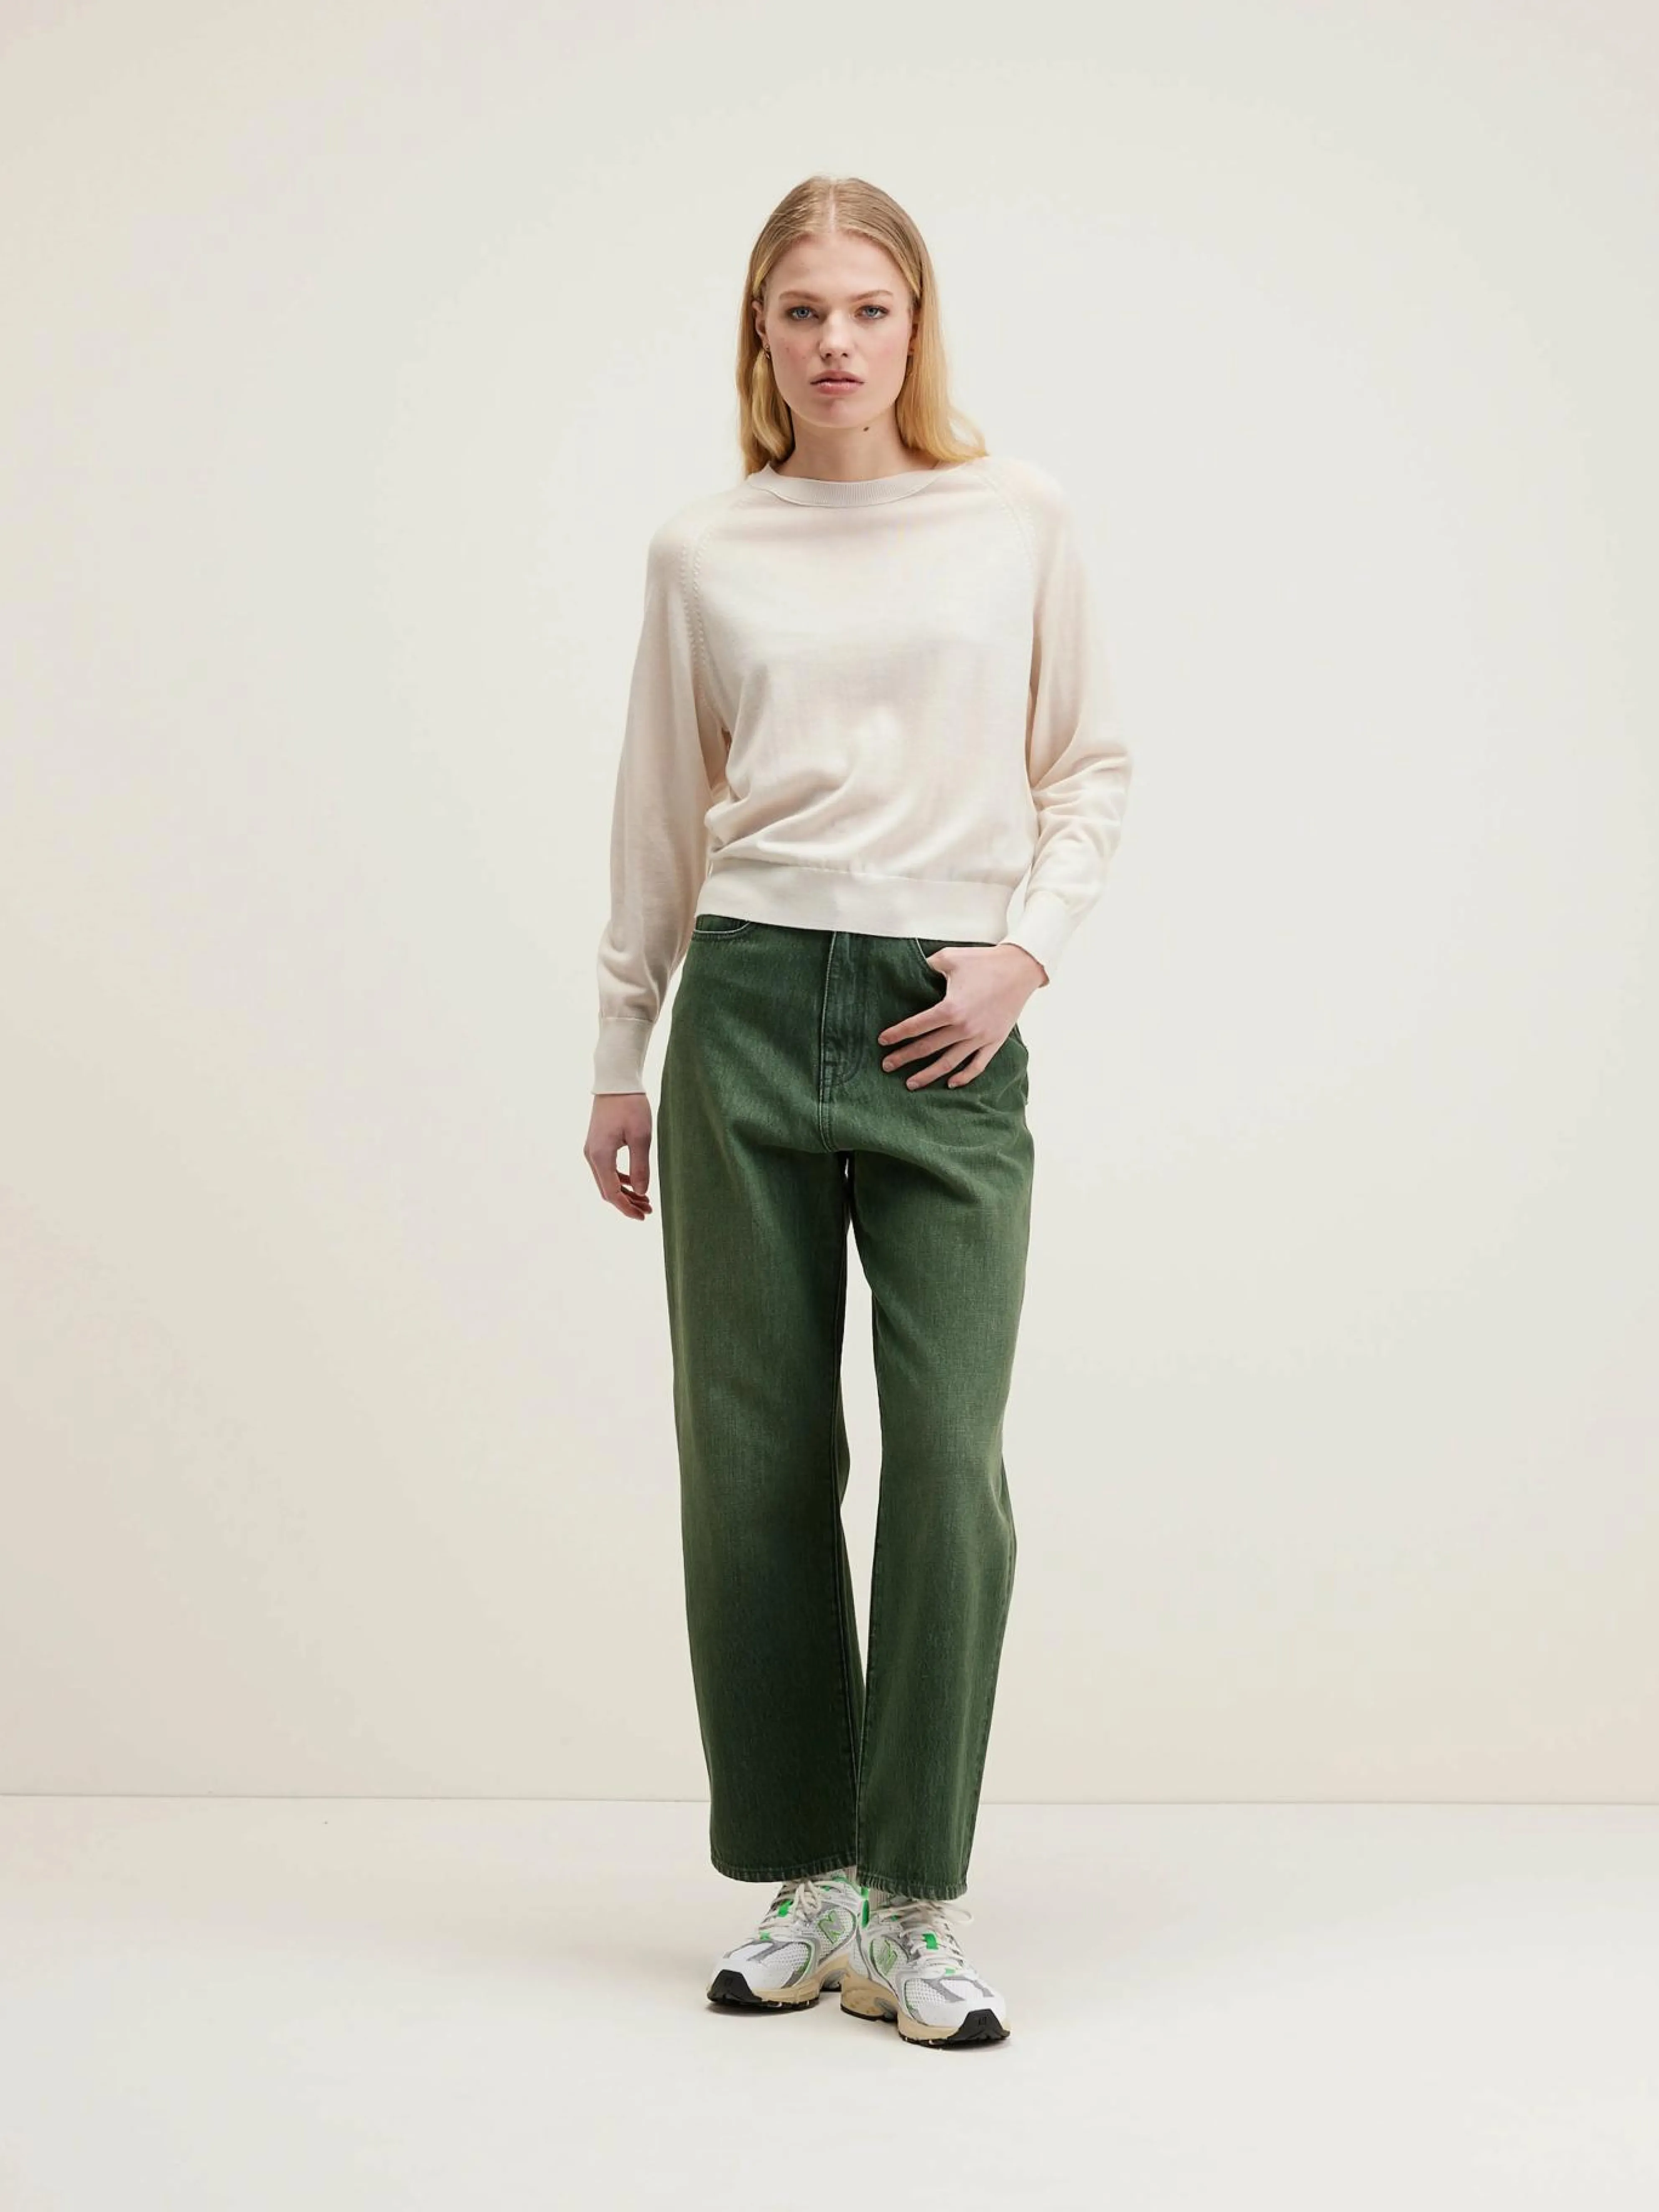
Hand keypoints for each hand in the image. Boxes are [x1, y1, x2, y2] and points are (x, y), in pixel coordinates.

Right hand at [586, 1090, 652, 1217]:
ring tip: (645, 1200)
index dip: (627, 1208)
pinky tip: (635, 1183)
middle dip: (627, 1203)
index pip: (612, 1193)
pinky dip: (620, 1179)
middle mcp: (591, 1156)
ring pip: (606, 1181)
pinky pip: (606, 1169)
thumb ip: (641, 1167)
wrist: (615, 1080)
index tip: (644, 1216)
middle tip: (648, 1210)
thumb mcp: (641, 1137)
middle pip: (607, 1190)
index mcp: (600, 1156)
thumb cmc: (631, 1105)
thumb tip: (642, 1192)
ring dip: (624, 1192)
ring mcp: (592, 1150)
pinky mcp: (596, 1143)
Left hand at [877, 944, 1045, 1088]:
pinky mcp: (995, 1041)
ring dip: (928, 1074)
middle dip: (904, 1058)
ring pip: (949, 1063)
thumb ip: (927, 966)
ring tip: (910, 1083)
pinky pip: (977, 1065)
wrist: (1020, 968)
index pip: (916, 1026)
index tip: (882, 1041)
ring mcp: (980, 1037)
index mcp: (950, 1008)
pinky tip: (950, 1083)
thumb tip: (910, 970)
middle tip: (886, 1065)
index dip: (897, 1034)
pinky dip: (964, 1077)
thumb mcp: (950, 957)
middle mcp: (964, 1028)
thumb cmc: (984, 961)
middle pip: (927, 1048)